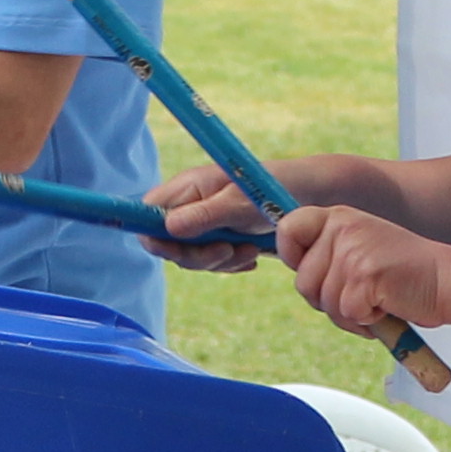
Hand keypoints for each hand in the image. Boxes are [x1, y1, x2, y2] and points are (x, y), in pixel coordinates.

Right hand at [152, 160, 276, 270]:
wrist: (305, 195)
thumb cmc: (270, 189)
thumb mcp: (239, 203)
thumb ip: (203, 215)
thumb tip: (167, 228)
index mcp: (186, 188)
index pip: (146, 215)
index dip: (154, 237)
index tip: (178, 250)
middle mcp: (189, 206)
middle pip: (167, 244)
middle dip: (196, 256)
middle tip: (228, 250)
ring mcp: (203, 223)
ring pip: (191, 257)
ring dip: (220, 261)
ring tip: (249, 249)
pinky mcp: (219, 237)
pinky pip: (212, 261)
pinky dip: (231, 263)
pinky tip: (251, 255)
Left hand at [286, 206, 450, 340]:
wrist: (447, 280)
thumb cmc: (404, 273)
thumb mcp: (360, 248)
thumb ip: (328, 255)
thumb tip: (298, 274)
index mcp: (338, 217)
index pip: (288, 229)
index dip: (291, 257)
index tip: (314, 270)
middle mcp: (342, 228)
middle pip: (303, 282)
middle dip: (328, 301)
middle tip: (360, 296)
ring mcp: (352, 251)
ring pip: (325, 304)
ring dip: (350, 315)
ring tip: (377, 299)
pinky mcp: (364, 276)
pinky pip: (347, 314)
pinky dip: (366, 321)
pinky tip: (386, 305)